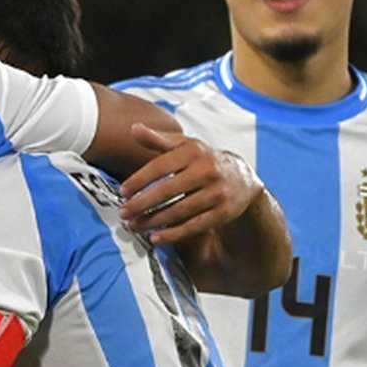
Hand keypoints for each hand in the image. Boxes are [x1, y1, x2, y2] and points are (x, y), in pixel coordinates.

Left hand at [118, 124, 262, 245]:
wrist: (243, 178)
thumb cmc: (205, 160)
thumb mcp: (185, 145)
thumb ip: (159, 139)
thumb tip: (134, 129)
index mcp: (193, 152)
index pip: (160, 166)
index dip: (139, 180)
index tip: (123, 191)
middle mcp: (206, 171)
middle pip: (168, 191)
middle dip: (142, 203)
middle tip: (124, 212)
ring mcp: (216, 193)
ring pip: (179, 210)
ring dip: (153, 221)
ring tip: (134, 226)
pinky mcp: (223, 213)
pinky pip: (194, 226)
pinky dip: (173, 234)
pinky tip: (156, 238)